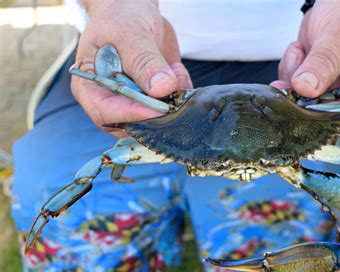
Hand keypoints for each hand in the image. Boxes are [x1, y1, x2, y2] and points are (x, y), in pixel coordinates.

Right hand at [72, 0, 191, 129]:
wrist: (133, 8)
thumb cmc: (121, 17)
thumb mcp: (130, 34)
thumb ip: (144, 61)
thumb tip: (162, 88)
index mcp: (90, 87)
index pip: (106, 113)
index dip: (132, 114)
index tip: (159, 108)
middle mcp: (111, 99)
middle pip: (132, 124)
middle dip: (157, 113)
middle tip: (174, 92)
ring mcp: (135, 100)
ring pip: (156, 120)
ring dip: (173, 101)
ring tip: (175, 70)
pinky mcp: (156, 96)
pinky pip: (172, 106)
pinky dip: (181, 92)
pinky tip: (177, 69)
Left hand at [273, 0, 339, 105]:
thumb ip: (325, 62)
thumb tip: (305, 89)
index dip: (329, 111)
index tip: (306, 98)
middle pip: (326, 109)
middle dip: (304, 90)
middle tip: (297, 63)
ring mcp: (333, 88)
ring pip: (304, 99)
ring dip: (294, 75)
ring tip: (302, 50)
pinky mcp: (315, 83)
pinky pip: (294, 87)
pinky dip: (291, 68)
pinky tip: (300, 50)